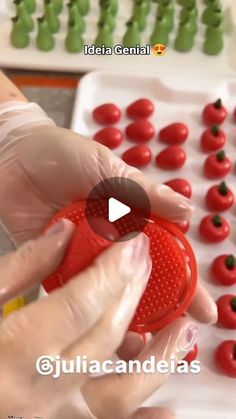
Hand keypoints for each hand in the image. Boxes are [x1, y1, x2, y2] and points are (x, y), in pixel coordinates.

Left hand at [0, 102, 216, 325]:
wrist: (12, 154)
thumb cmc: (62, 153)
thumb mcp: (107, 167)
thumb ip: (142, 190)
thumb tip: (185, 209)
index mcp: (128, 215)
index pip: (162, 251)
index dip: (183, 278)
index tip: (201, 306)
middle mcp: (107, 239)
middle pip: (137, 277)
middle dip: (158, 305)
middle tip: (174, 330)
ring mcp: (81, 253)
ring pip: (106, 288)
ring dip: (122, 311)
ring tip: (139, 339)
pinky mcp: (51, 262)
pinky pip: (70, 287)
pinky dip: (83, 304)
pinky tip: (96, 324)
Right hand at [0, 223, 193, 418]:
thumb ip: (19, 266)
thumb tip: (63, 233)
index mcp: (10, 353)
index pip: (81, 303)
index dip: (113, 269)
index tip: (132, 243)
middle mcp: (36, 392)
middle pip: (104, 336)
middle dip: (131, 292)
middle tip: (144, 261)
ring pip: (120, 394)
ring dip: (157, 360)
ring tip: (180, 330)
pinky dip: (142, 417)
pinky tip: (165, 407)